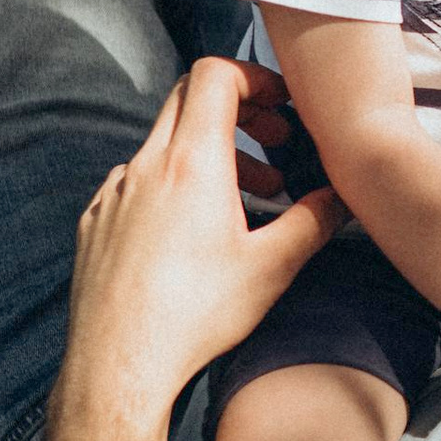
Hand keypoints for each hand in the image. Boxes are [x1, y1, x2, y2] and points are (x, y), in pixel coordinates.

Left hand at [63, 60, 340, 414]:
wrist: (119, 365)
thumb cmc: (195, 318)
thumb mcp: (272, 268)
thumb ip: (314, 221)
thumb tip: (345, 196)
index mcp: (192, 163)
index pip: (215, 75)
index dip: (252, 76)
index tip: (279, 103)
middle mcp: (146, 166)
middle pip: (188, 100)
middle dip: (237, 113)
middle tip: (272, 146)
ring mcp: (114, 192)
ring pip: (163, 145)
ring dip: (207, 155)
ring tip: (243, 198)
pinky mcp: (95, 221)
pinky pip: (136, 181)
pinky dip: (170, 185)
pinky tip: (189, 231)